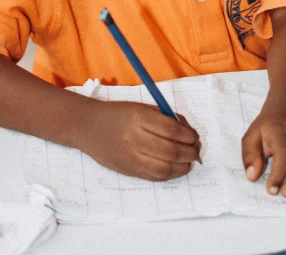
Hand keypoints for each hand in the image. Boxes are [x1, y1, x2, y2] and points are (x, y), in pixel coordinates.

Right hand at [76, 99, 201, 180]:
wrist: (89, 127)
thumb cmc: (119, 114)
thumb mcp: (142, 108)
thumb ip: (165, 118)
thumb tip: (189, 132)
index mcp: (138, 118)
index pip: (171, 129)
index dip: (188, 134)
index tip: (194, 135)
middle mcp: (134, 139)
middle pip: (171, 150)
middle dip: (190, 152)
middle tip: (196, 149)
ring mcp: (131, 158)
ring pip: (165, 168)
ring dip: (183, 167)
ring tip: (190, 161)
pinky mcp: (129, 171)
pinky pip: (154, 177)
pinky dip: (170, 175)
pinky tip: (176, 168)